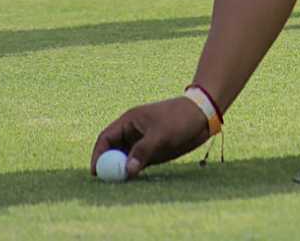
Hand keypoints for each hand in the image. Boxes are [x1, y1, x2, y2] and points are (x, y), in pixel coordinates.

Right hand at [90, 96, 210, 177]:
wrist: (203, 115)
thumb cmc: (180, 118)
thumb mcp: (161, 134)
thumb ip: (143, 151)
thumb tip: (127, 171)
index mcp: (130, 121)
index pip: (106, 138)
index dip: (98, 155)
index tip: (96, 172)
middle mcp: (133, 132)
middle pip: (113, 150)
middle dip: (109, 165)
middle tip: (108, 183)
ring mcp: (142, 141)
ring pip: (125, 158)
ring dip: (122, 170)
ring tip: (122, 184)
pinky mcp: (152, 150)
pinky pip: (138, 163)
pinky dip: (135, 171)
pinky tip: (136, 180)